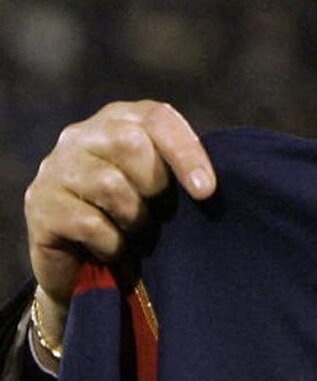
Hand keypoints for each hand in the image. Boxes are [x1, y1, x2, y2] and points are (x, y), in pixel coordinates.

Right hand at [23, 101, 215, 366]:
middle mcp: (83, 135)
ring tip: (136, 233)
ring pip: (110, 184)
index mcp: (119, 119)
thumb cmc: (133, 215)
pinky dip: (113, 243)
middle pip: (132, 144)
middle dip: (155, 187)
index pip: (157, 117)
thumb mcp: (160, 185)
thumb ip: (180, 170)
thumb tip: (213, 184)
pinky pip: (89, 223)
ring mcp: (56, 167)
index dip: (187, 152)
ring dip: (136, 219)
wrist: (82, 263)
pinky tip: (114, 248)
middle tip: (159, 215)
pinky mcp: (39, 204)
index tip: (207, 191)